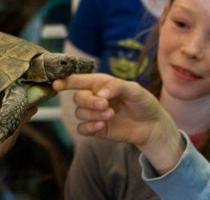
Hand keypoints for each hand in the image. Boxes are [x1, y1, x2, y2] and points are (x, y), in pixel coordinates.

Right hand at [53, 73, 183, 173]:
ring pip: (80, 113)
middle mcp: (94, 97)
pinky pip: (82, 128)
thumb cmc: (144, 103)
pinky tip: (102, 126)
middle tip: (105, 105)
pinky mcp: (96, 128)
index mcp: (101, 83)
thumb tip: (100, 93)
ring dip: (93, 114)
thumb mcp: (135, 90)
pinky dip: (89, 127)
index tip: (57, 84)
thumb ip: (117, 87)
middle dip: (89, 101)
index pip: (79, 80)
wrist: (152, 125)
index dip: (67, 81)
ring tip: (111, 115)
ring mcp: (94, 114)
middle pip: (78, 98)